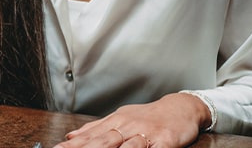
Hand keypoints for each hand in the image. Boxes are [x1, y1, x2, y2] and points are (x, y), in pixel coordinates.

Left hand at [55, 93, 207, 147]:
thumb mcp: (120, 118)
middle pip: (103, 142)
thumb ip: (95, 129)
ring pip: (128, 147)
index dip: (72, 146)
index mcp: (115, 123)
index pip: (89, 137)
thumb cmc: (148, 117)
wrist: (181, 108)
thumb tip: (70, 136)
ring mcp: (146, 134)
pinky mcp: (165, 141)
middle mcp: (128, 127)